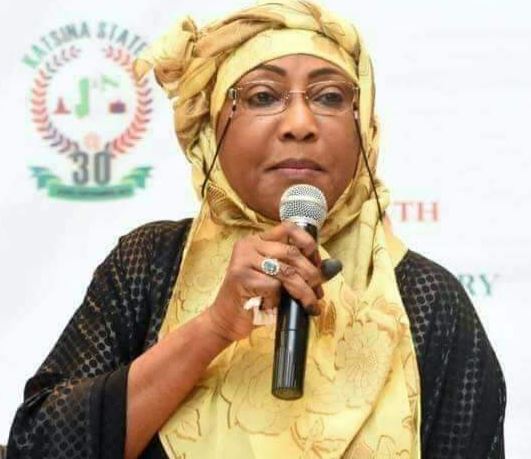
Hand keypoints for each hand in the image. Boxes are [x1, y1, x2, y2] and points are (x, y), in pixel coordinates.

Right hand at [205, 222, 332, 341]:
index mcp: (258, 240)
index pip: (289, 228)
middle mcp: (249, 245)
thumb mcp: (281, 281)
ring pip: (287, 272)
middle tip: (318, 293)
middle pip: (292, 253)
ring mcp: (243, 260)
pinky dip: (278, 299)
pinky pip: (273, 286)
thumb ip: (302, 270)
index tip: (317, 264)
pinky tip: (273, 306)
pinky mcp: (240, 277)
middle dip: (311, 275)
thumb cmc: (254, 300)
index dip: (308, 244)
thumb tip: (334, 266)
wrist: (227, 321)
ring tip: (310, 305)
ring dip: (304, 292)